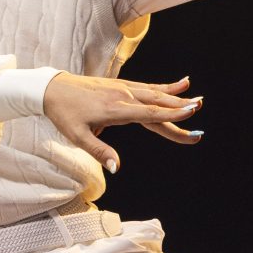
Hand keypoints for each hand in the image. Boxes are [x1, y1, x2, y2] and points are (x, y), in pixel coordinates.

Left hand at [41, 75, 203, 175]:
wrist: (52, 88)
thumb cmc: (64, 113)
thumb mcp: (76, 136)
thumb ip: (98, 151)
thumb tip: (116, 168)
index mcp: (115, 110)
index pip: (149, 114)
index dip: (171, 115)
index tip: (191, 113)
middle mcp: (123, 96)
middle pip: (157, 105)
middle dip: (180, 109)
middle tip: (200, 112)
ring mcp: (124, 89)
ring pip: (156, 94)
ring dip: (177, 98)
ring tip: (198, 99)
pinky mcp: (122, 85)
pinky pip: (148, 87)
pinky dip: (166, 87)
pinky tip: (181, 85)